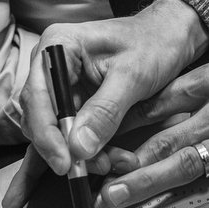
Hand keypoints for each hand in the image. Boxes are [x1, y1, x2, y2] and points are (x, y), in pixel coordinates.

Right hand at [0, 0, 208, 207]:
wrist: (171, 37)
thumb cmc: (154, 43)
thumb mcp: (134, 75)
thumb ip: (105, 110)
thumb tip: (78, 147)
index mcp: (57, 47)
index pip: (37, 97)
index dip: (47, 135)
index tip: (65, 162)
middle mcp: (51, 67)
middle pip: (41, 119)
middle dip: (66, 150)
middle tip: (96, 169)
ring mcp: (61, 87)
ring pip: (57, 133)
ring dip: (81, 155)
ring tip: (114, 165)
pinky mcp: (75, 103)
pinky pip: (70, 135)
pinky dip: (85, 154)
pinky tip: (97, 170)